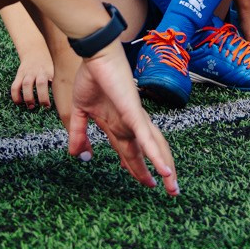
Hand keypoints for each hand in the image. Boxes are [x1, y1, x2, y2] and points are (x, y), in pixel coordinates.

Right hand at [9, 49, 53, 109]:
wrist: (34, 50)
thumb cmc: (48, 66)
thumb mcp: (54, 70)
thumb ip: (55, 82)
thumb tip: (61, 100)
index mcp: (49, 71)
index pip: (51, 83)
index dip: (49, 94)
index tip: (48, 106)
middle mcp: (38, 72)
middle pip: (40, 84)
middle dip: (41, 97)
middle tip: (42, 106)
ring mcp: (28, 73)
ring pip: (26, 85)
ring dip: (27, 97)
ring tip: (30, 106)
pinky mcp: (19, 75)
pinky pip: (15, 86)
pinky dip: (15, 95)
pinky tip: (19, 102)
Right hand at [64, 48, 178, 194]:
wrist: (95, 57)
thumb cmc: (90, 78)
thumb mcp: (79, 112)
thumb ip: (79, 133)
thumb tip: (77, 154)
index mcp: (116, 124)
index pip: (129, 151)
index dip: (136, 167)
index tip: (146, 181)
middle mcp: (129, 124)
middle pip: (146, 153)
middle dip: (157, 173)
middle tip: (170, 192)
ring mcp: (135, 119)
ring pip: (154, 148)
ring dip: (164, 168)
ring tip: (172, 187)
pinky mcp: (134, 114)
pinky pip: (146, 138)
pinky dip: (156, 155)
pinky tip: (164, 171)